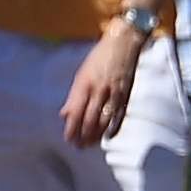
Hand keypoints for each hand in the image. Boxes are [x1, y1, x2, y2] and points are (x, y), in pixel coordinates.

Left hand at [60, 22, 148, 147]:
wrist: (123, 44)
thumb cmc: (99, 57)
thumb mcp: (81, 73)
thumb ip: (73, 96)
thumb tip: (64, 114)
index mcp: (84, 84)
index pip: (75, 112)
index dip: (71, 129)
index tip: (68, 139)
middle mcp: (98, 90)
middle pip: (89, 120)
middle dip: (83, 136)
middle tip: (79, 147)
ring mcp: (113, 93)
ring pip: (104, 121)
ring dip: (96, 136)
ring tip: (90, 145)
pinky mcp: (126, 94)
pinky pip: (119, 116)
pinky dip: (113, 128)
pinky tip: (107, 137)